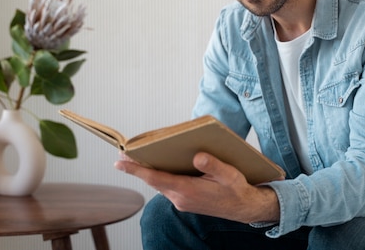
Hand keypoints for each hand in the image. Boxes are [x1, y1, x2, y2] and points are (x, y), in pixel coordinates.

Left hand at [114, 152, 279, 223]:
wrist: (244, 208)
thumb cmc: (237, 190)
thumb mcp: (229, 174)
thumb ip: (213, 165)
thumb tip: (197, 155)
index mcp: (188, 190)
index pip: (156, 178)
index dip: (136, 169)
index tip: (120, 162)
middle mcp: (181, 198)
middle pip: (153, 180)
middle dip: (137, 168)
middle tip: (122, 155)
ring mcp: (182, 201)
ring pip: (159, 184)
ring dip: (147, 173)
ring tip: (135, 158)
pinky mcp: (185, 200)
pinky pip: (167, 187)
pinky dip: (159, 177)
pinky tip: (158, 167)